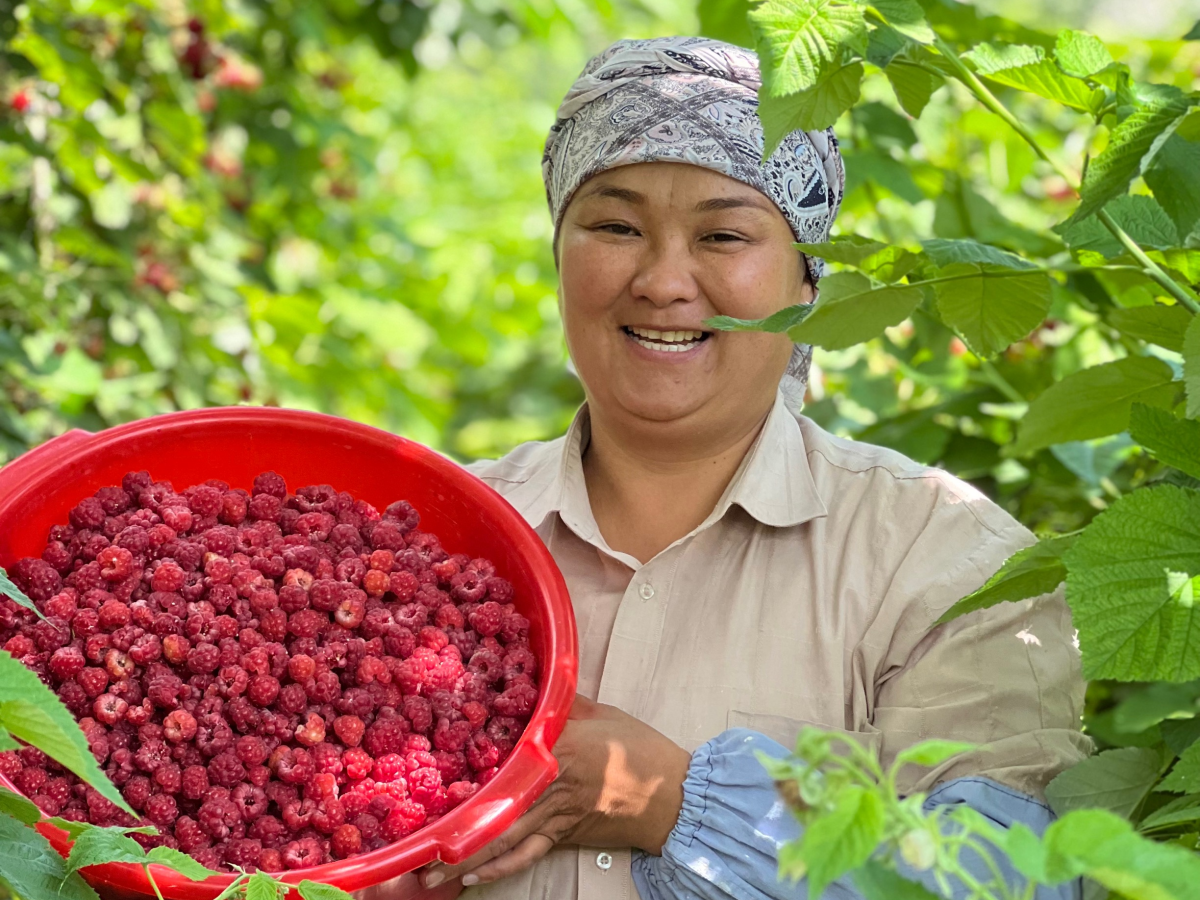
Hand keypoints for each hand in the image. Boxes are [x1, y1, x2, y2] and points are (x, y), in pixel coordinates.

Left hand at [419, 695, 690, 889]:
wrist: (674, 797)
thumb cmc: (641, 749)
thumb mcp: (603, 713)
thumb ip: (564, 702)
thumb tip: (534, 685)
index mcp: (560, 745)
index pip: (508, 752)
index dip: (471, 762)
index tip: (434, 770)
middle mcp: (551, 782)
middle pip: (494, 806)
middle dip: (453, 828)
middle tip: (416, 845)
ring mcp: (556, 814)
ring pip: (503, 837)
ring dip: (466, 857)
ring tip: (431, 871)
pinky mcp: (565, 833)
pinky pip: (528, 853)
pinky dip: (501, 867)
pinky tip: (475, 875)